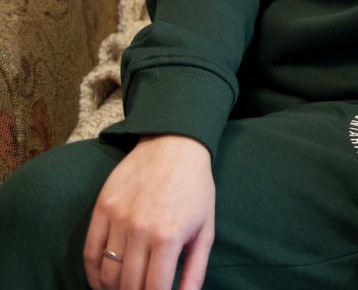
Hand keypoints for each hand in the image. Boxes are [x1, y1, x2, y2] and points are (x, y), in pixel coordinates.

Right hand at [83, 134, 214, 289]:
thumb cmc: (194, 188)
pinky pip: (90, 253)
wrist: (174, 144)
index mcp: (168, 237)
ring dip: (113, 289)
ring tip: (125, 289)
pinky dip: (93, 275)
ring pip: (107, 274)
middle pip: (128, 285)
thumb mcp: (205, 227)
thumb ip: (195, 269)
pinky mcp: (102, 208)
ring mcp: (118, 218)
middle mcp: (140, 230)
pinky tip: (102, 282)